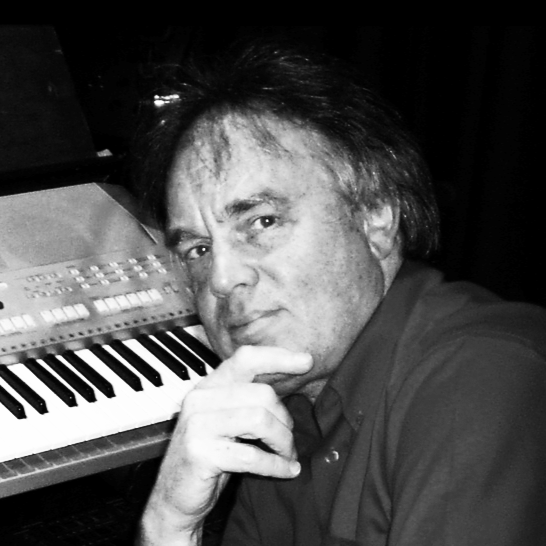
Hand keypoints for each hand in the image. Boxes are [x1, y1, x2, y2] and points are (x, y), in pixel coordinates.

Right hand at [138, 345, 312, 544]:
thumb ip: (249, 399)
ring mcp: (198, 424)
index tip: (307, 361)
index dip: (278, 357)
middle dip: (285, 420)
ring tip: (287, 455)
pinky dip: (276, 465)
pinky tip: (286, 471)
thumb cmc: (211, 456)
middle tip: (289, 441)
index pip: (246, 359)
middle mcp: (200, 398)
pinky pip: (253, 455)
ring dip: (283, 442)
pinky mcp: (200, 453)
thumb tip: (292, 377)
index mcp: (209, 386)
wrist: (174, 498)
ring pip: (260, 420)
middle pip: (262, 394)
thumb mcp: (228, 420)